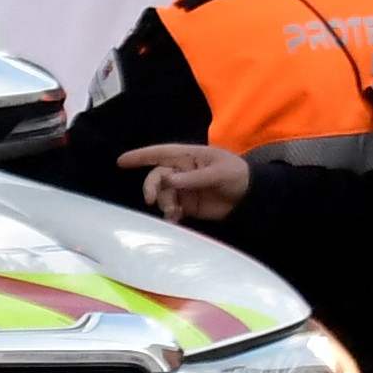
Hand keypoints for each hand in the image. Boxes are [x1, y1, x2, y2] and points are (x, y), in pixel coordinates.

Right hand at [119, 141, 249, 224]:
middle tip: (150, 199)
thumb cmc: (237, 175)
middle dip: (150, 187)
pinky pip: (171, 209)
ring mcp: (183, 189)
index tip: (121, 162)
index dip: (140, 156)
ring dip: (163, 203)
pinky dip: (169, 214)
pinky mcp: (187, 206)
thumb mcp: (218, 173)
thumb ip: (193, 178)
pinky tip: (175, 219)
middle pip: (157, 177)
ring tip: (174, 213)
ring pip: (162, 195)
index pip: (161, 153)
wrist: (251, 197)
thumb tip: (168, 180)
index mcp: (188, 157)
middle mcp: (181, 171)